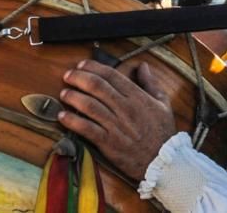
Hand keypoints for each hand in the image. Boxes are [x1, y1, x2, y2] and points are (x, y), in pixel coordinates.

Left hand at [58, 60, 176, 181]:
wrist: (163, 163)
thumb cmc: (162, 133)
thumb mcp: (163, 104)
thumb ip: (151, 83)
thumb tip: (143, 66)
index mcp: (137, 97)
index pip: (111, 75)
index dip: (93, 67)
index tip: (82, 64)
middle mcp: (125, 109)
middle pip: (96, 86)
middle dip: (78, 77)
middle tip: (68, 75)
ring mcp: (116, 126)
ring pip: (89, 106)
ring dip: (73, 97)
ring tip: (64, 93)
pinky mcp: (109, 143)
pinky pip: (87, 129)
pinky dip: (73, 121)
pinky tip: (63, 116)